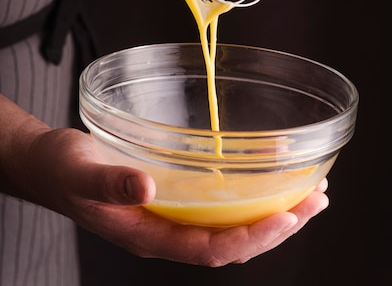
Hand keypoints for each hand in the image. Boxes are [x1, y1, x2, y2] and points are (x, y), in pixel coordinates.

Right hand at [26, 127, 327, 265]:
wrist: (50, 167)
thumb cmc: (63, 171)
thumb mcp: (82, 174)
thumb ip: (111, 184)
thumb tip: (146, 188)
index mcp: (150, 234)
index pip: (212, 249)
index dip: (253, 236)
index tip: (288, 215)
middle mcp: (168, 229)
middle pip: (233, 239)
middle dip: (279, 224)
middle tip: (317, 199)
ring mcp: (173, 214)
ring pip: (231, 223)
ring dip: (272, 210)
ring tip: (309, 191)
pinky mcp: (174, 195)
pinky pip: (218, 202)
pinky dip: (248, 192)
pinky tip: (266, 174)